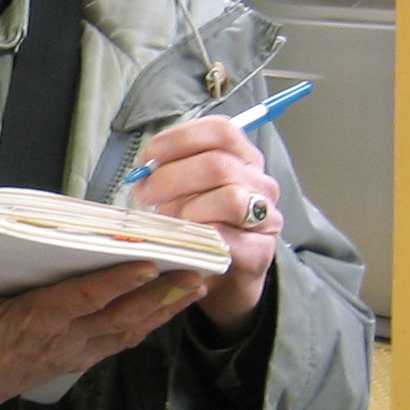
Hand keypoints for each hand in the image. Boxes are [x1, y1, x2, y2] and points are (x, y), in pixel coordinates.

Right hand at [0, 262, 205, 409]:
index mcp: (37, 322)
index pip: (84, 299)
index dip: (117, 283)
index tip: (147, 264)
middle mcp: (65, 338)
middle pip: (121, 315)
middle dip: (160, 295)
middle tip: (194, 275)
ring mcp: (76, 350)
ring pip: (128, 328)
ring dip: (163, 309)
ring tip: (195, 288)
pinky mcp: (79, 357)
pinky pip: (121, 341)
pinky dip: (147, 324)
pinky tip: (166, 311)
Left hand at [132, 113, 282, 335]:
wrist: (224, 278)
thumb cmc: (200, 226)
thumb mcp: (186, 191)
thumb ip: (171, 172)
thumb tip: (144, 171)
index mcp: (243, 158)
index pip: (221, 131)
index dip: (181, 138)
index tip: (150, 156)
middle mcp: (260, 183)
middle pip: (218, 164)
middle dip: (172, 178)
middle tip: (145, 194)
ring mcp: (265, 217)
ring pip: (229, 198)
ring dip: (188, 209)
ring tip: (168, 222)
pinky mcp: (260, 252)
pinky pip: (230, 237)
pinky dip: (201, 237)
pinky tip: (184, 241)